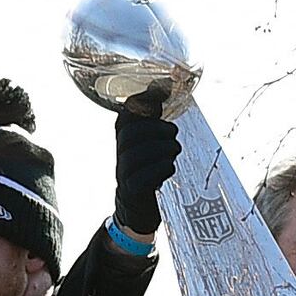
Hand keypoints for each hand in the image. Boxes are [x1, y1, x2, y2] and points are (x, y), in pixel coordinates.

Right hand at [113, 112, 180, 237]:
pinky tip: (170, 167)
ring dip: (162, 149)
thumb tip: (161, 86)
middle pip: (130, 134)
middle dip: (156, 129)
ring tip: (174, 150)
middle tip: (172, 133)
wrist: (138, 208)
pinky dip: (161, 169)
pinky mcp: (133, 191)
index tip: (158, 103)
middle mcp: (120, 153)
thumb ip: (154, 116)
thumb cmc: (149, 168)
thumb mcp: (150, 141)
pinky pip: (143, 177)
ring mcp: (124, 173)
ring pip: (137, 155)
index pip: (125, 115)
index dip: (141, 105)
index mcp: (124, 137)